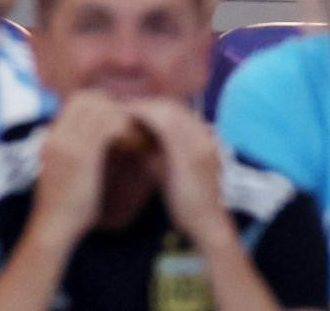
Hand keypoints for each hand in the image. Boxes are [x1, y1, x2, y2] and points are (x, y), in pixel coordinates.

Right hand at [31, 91, 132, 245]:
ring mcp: (67, 143)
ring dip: (120, 117)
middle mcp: (57, 135)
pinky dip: (123, 130)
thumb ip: (75, 155)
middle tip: (131, 122)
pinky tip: (135, 143)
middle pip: (87, 99)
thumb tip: (95, 149)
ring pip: (98, 110)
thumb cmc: (64, 207)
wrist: (53, 227)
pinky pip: (105, 129)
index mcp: (52, 137)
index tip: (119, 118)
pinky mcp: (80, 155)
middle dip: (111, 105)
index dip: (100, 104)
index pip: (77, 101)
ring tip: (136, 132)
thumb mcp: (64, 173)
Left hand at [124, 99, 233, 247]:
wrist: (207, 225)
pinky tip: (129, 119)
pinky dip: (146, 117)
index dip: (154, 106)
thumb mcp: (171, 171)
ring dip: (144, 107)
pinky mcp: (192, 152)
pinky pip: (166, 124)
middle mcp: (204, 136)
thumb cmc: (186, 202)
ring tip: (123, 110)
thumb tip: (137, 143)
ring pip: (168, 110)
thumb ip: (158, 154)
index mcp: (203, 139)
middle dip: (148, 103)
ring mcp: (200, 142)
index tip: (132, 109)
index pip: (177, 110)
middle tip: (124, 106)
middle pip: (172, 105)